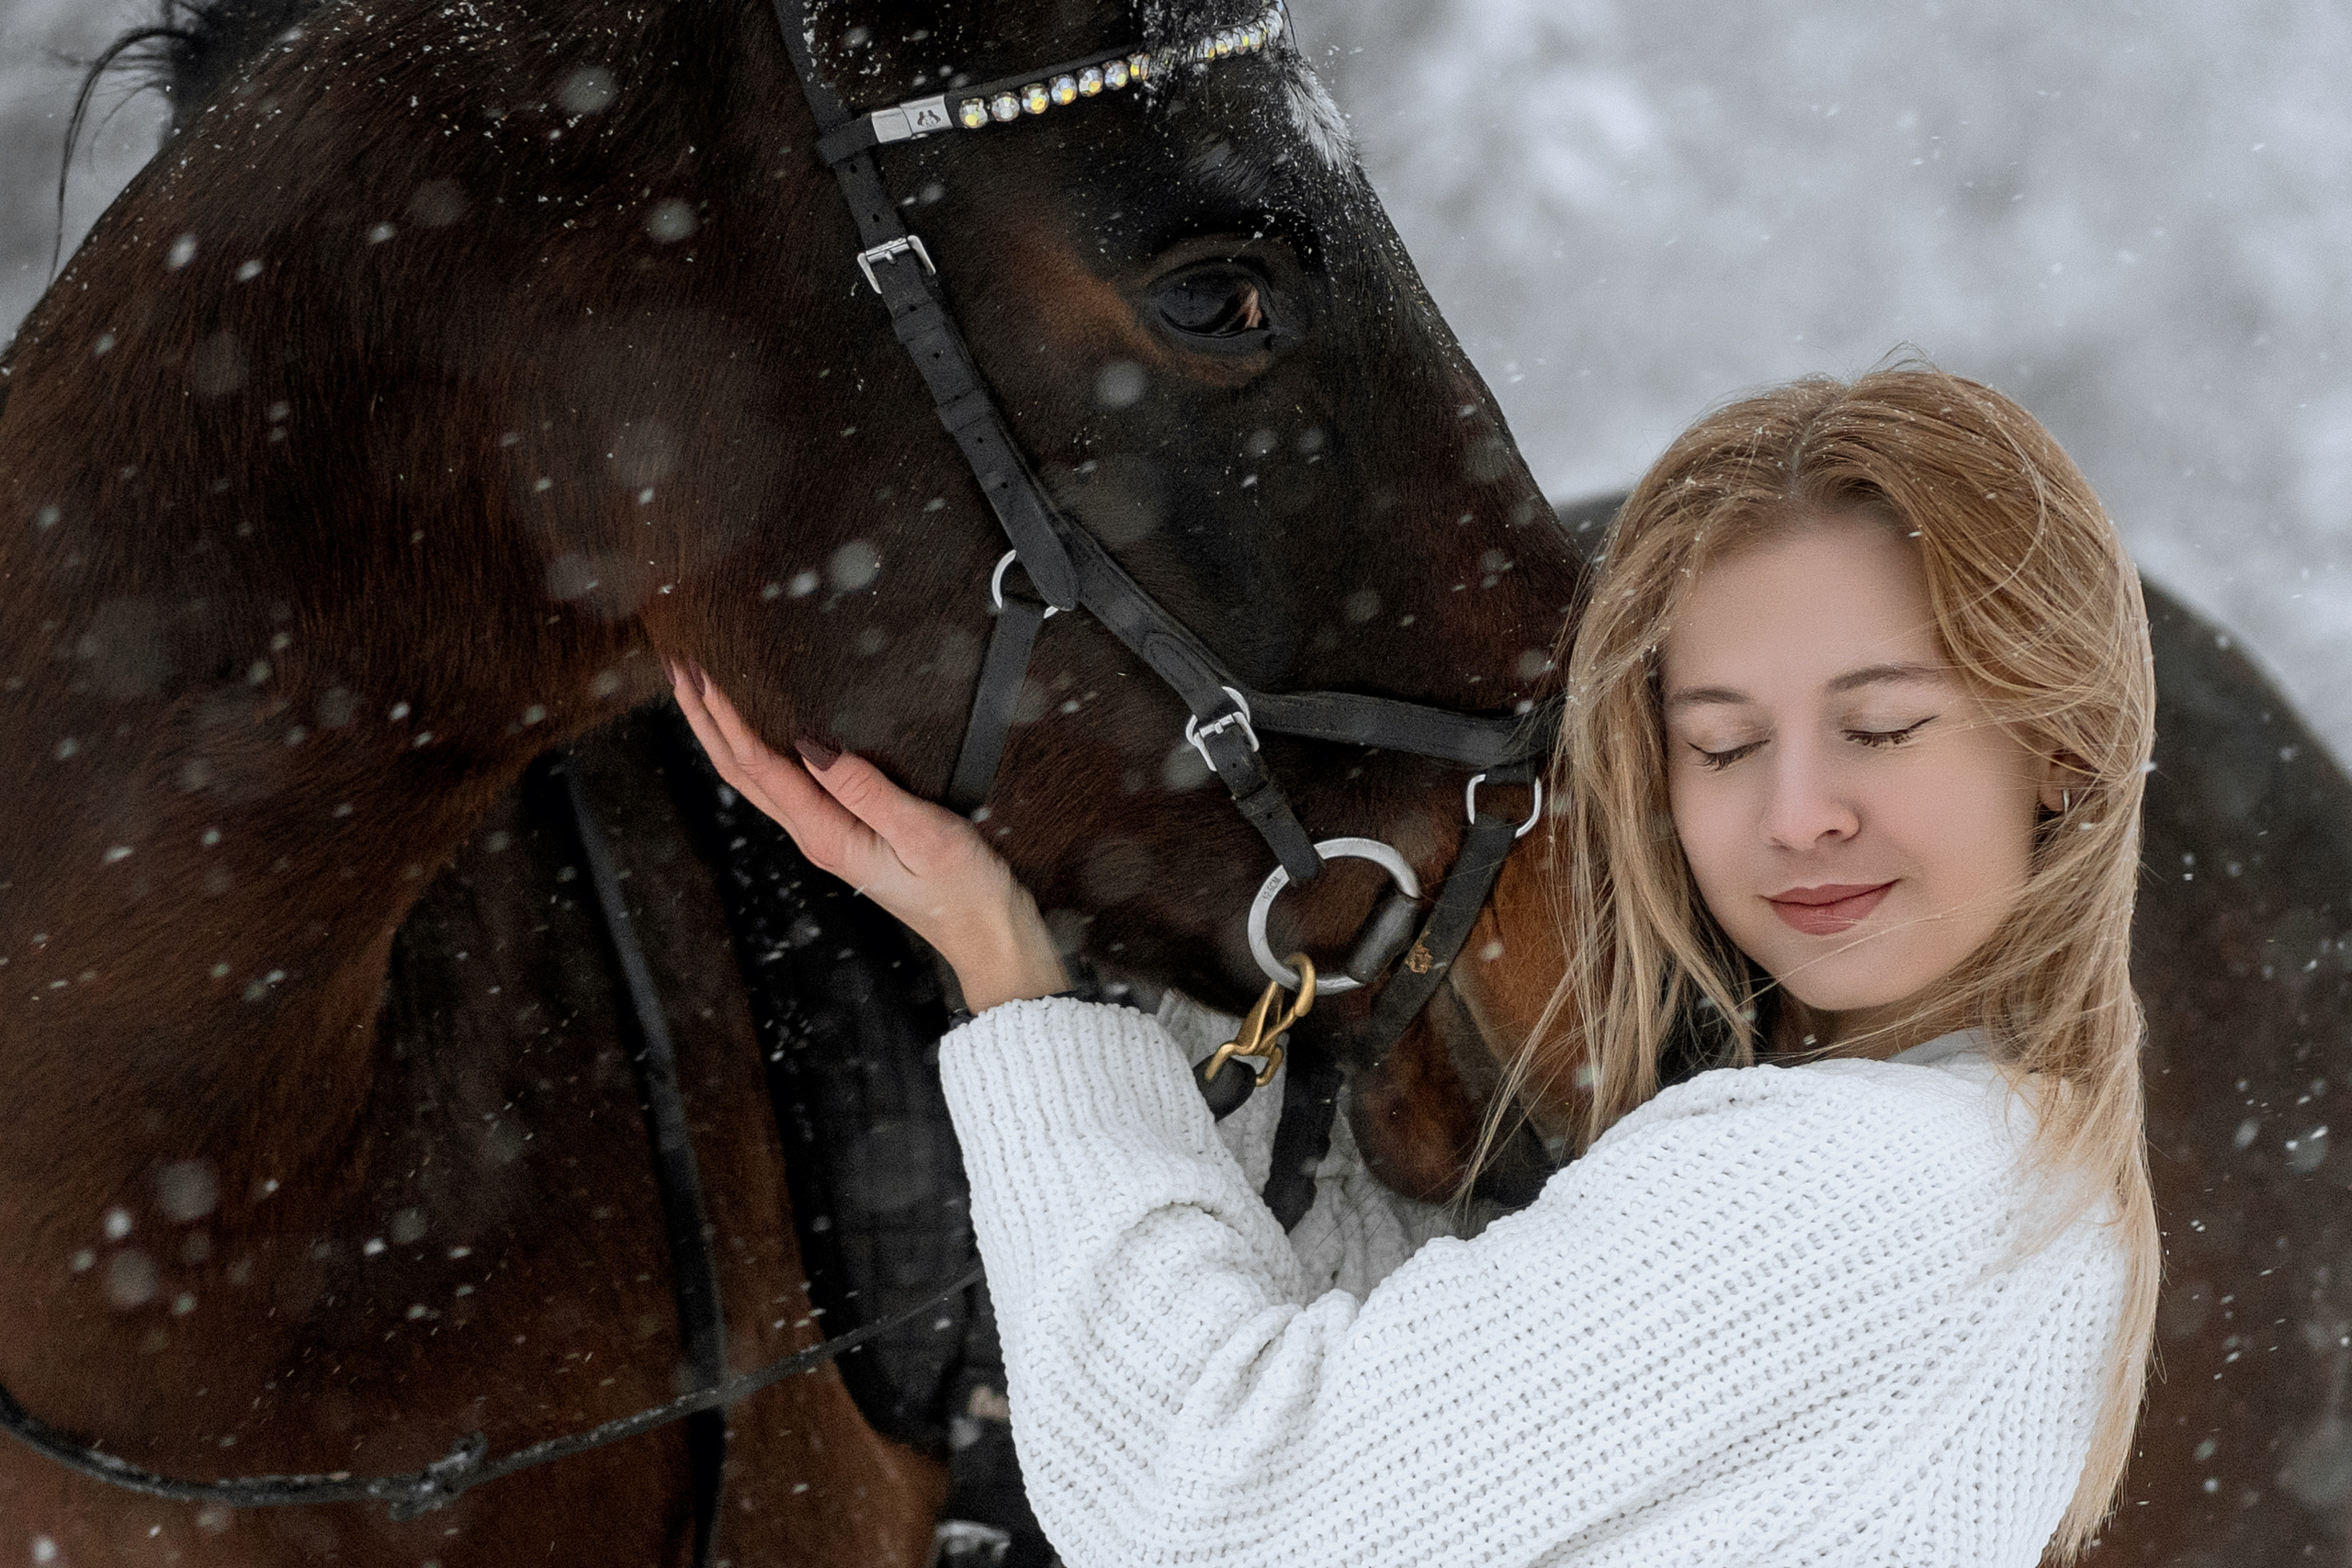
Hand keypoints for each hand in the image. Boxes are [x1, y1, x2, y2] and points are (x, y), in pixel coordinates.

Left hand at [668, 663, 1068, 1012]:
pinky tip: (757, 735)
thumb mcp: (924, 832)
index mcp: (828, 835)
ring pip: (757, 780)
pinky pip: (785, 788)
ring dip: (723, 735)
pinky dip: (757, 753)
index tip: (702, 675)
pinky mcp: (845, 835)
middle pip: (741, 773)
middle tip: (680, 670)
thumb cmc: (965, 888)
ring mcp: (828, 837)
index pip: (760, 766)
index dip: (725, 717)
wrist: (988, 934)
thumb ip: (866, 790)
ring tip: (702, 694)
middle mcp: (817, 837)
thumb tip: (809, 747)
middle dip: (705, 721)